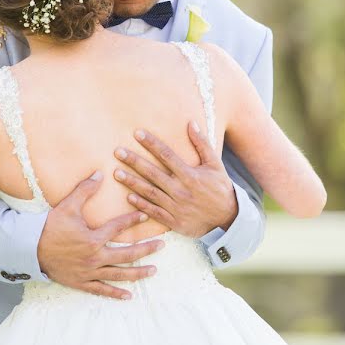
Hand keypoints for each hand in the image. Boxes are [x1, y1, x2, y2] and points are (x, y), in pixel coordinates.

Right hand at [36, 171, 163, 299]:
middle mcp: (95, 258)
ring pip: (119, 274)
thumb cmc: (49, 227)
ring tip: (153, 271)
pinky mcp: (82, 283)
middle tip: (162, 246)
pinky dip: (115, 293)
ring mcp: (89, 272)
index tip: (146, 214)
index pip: (118, 228)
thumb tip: (99, 173)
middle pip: (127, 255)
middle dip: (146, 250)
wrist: (30, 250)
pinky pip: (102, 290)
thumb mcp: (67, 206)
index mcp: (93, 239)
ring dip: (138, 273)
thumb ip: (85, 190)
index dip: (133, 220)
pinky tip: (129, 295)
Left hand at [113, 122, 237, 237]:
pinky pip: (154, 212)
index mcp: (191, 175)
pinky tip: (128, 197)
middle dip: (134, 162)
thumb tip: (191, 123)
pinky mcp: (174, 221)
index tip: (137, 133)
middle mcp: (181, 190)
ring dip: (132, 183)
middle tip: (117, 152)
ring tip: (117, 173)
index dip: (151, 143)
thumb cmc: (220, 188)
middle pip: (153, 173)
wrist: (228, 219)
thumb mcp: (215, 164)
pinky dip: (141, 205)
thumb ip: (202, 144)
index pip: (167, 155)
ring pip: (150, 193)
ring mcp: (176, 207)